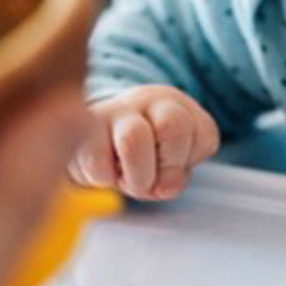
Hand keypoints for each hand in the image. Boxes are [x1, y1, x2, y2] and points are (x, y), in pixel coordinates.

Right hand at [70, 84, 219, 200]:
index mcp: (177, 106)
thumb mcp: (170, 163)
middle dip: (168, 166)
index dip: (190, 162)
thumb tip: (165, 186)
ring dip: (137, 177)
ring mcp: (113, 110)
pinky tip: (103, 173)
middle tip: (153, 181)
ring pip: (135, 139)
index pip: (204, 135)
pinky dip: (104, 179)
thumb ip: (177, 174)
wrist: (87, 141)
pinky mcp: (81, 129)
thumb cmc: (137, 157)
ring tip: (128, 182)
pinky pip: (97, 161)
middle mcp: (147, 100)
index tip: (173, 167)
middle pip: (173, 126)